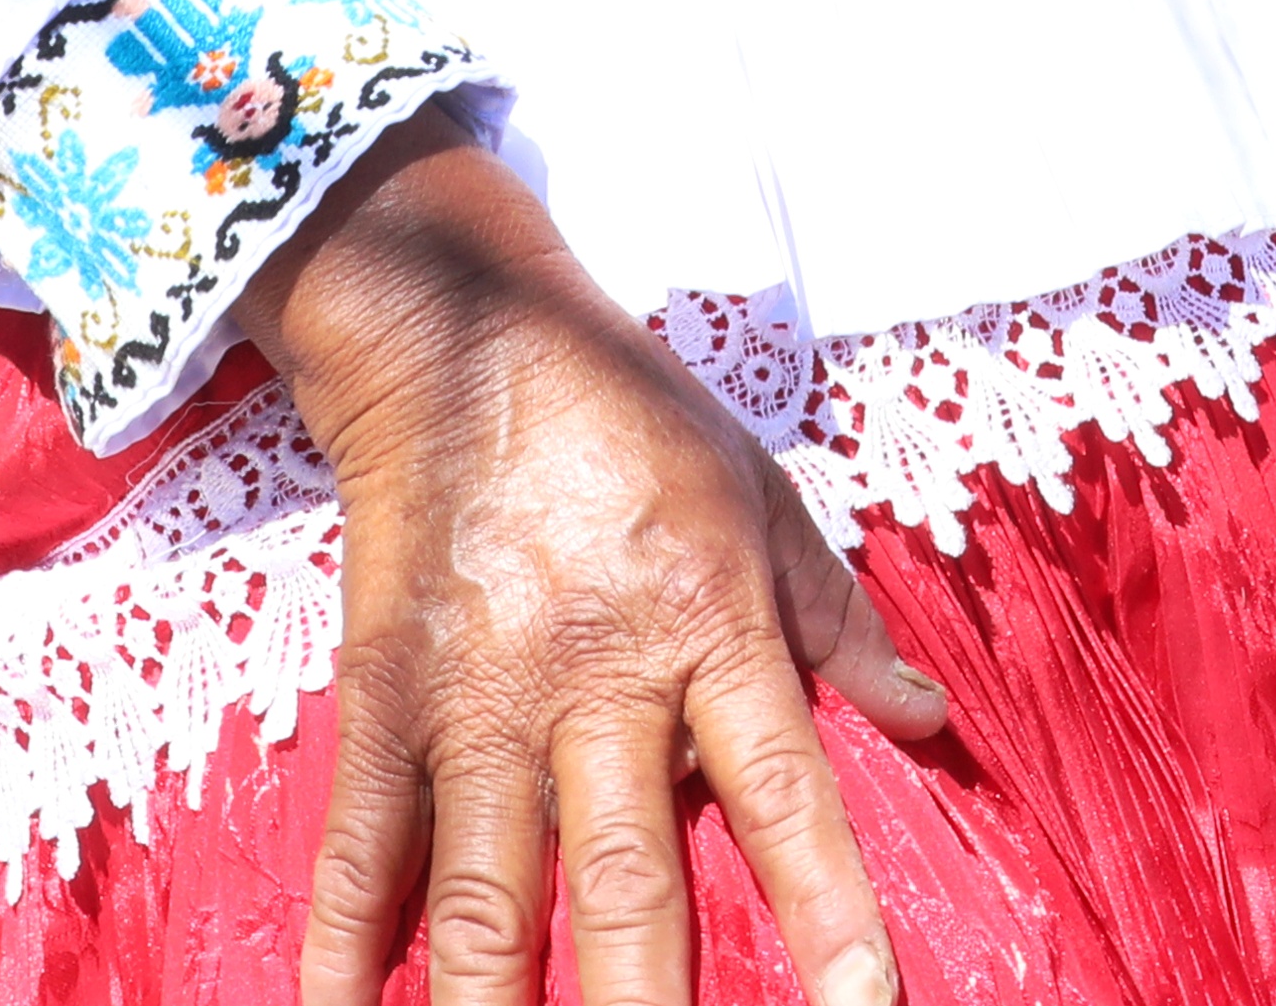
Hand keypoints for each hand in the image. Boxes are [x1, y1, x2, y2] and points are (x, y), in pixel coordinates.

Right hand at [251, 116, 942, 1005]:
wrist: (455, 331)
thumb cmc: (628, 419)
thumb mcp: (762, 497)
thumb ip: (841, 623)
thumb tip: (931, 724)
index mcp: (705, 627)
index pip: (784, 789)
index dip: (827, 906)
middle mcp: (590, 678)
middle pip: (624, 876)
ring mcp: (472, 699)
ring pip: (483, 892)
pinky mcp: (380, 701)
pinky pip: (358, 849)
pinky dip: (344, 952)